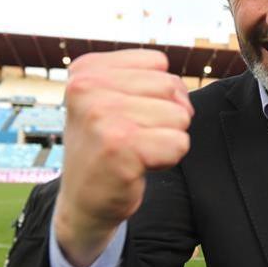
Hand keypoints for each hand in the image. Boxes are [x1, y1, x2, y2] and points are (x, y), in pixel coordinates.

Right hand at [54, 50, 192, 266]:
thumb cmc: (106, 147)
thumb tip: (184, 94)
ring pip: (179, 116)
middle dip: (167, 117)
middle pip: (172, 87)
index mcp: (86, 70)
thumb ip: (144, 79)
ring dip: (167, 139)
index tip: (130, 115)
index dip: (159, 94)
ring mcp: (101, 116)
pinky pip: (179, 143)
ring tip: (136, 151)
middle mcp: (87, 88)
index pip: (159, 64)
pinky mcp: (120, 147)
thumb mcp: (110, 100)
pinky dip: (168, 159)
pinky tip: (140, 166)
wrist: (83, 202)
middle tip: (136, 138)